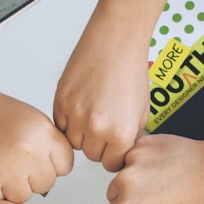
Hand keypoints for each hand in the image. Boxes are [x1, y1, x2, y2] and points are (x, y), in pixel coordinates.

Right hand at [0, 84, 73, 203]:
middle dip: (32, 177)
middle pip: (46, 184)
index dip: (52, 164)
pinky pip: (0, 201)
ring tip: (0, 166)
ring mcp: (7, 170)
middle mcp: (27, 152)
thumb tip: (59, 169)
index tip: (40, 159)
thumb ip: (49, 144)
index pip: (65, 165)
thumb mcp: (31, 119)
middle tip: (15, 161)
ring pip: (24, 196)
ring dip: (13, 187)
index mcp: (42, 133)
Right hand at [53, 18, 149, 171]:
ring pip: (74, 143)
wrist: (116, 40)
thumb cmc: (131, 70)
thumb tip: (120, 154)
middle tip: (103, 126)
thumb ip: (130, 138)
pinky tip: (81, 106)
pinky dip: (69, 121)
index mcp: (121, 133)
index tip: (113, 147)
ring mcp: (76, 115)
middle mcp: (97, 127)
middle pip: (91, 155)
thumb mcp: (142, 112)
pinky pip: (61, 126)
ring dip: (82, 134)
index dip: (113, 155)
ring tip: (92, 114)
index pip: (112, 164)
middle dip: (98, 144)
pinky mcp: (61, 101)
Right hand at [103, 134, 203, 203]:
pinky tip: (158, 164)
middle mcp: (125, 183)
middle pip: (112, 192)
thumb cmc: (191, 195)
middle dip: (125, 195)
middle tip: (148, 194)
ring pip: (120, 172)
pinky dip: (141, 160)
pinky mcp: (139, 145)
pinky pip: (132, 155)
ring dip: (132, 176)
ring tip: (157, 177)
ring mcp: (132, 161)